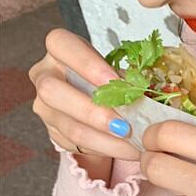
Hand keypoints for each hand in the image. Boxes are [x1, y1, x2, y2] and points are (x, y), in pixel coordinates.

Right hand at [29, 28, 138, 160]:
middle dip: (93, 112)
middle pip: (53, 91)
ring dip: (106, 139)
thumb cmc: (109, 82)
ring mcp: (45, 107)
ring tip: (134, 144)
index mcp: (60, 51)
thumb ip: (126, 79)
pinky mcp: (54, 132)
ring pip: (69, 126)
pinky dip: (108, 149)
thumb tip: (151, 95)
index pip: (61, 45)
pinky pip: (79, 145)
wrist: (98, 108)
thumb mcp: (116, 73)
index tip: (115, 81)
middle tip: (124, 126)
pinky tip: (129, 150)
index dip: (87, 64)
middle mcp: (45, 76)